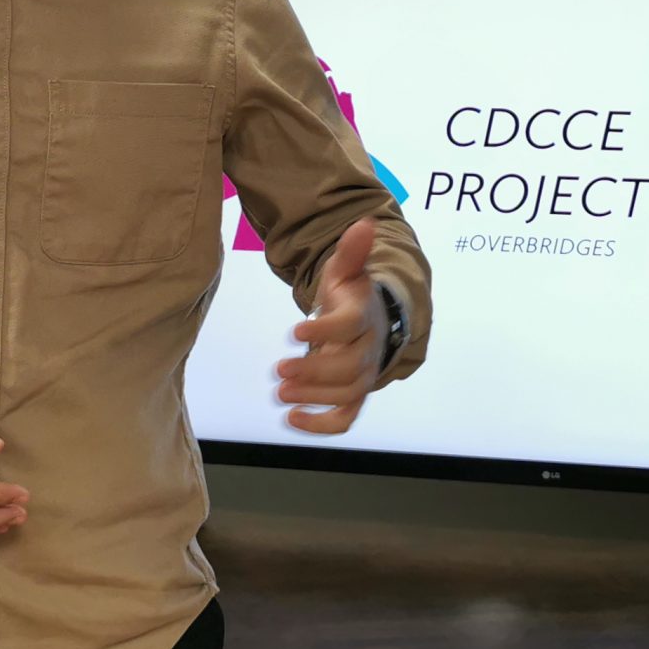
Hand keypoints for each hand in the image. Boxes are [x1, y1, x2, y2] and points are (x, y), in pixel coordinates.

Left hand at [274, 216, 384, 435]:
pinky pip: (346, 418)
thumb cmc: (350, 296)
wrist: (369, 322)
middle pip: (349, 367)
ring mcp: (363, 376)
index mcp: (362, 317)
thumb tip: (364, 223)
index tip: (295, 331)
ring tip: (280, 392)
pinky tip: (292, 419)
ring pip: (347, 395)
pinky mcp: (354, 396)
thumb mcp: (346, 270)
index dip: (325, 331)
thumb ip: (351, 251)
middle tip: (279, 370)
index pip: (349, 326)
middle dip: (314, 371)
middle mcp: (368, 349)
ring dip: (314, 397)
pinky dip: (322, 425)